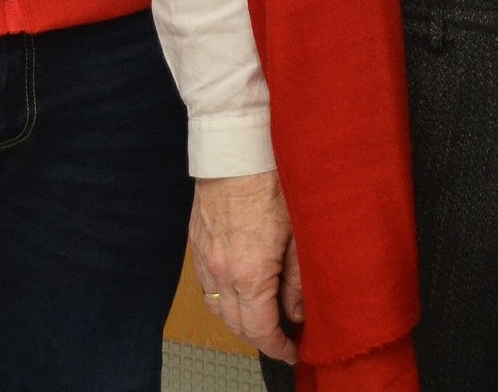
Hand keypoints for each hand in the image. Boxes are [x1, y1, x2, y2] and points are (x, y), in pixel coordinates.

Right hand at [191, 172, 302, 361]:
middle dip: (259, 337)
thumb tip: (298, 311)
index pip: (259, 329)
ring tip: (262, 318)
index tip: (292, 350)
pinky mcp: (197, 242)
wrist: (237, 147)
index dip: (277, 346)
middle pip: (236, 324)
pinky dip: (222, 298)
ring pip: (217, 307)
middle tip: (282, 338)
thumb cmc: (273, 182)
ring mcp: (205, 258)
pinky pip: (206, 285)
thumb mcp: (300, 233)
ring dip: (238, 320)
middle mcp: (221, 272)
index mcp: (249, 274)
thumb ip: (298, 279)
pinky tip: (238, 291)